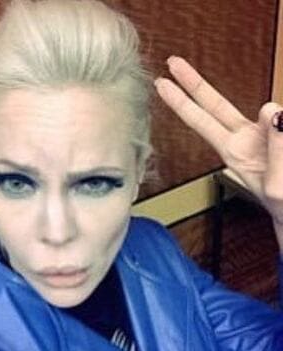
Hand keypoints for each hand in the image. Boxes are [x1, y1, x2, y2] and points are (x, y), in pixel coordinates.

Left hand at [156, 57, 282, 226]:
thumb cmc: (282, 204)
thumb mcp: (277, 186)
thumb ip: (277, 149)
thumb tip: (272, 109)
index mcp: (233, 151)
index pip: (202, 121)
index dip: (183, 102)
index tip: (163, 83)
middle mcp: (243, 138)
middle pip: (215, 104)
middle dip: (194, 83)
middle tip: (173, 62)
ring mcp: (264, 132)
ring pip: (269, 111)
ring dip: (278, 133)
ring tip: (277, 163)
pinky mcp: (280, 129)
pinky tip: (281, 157)